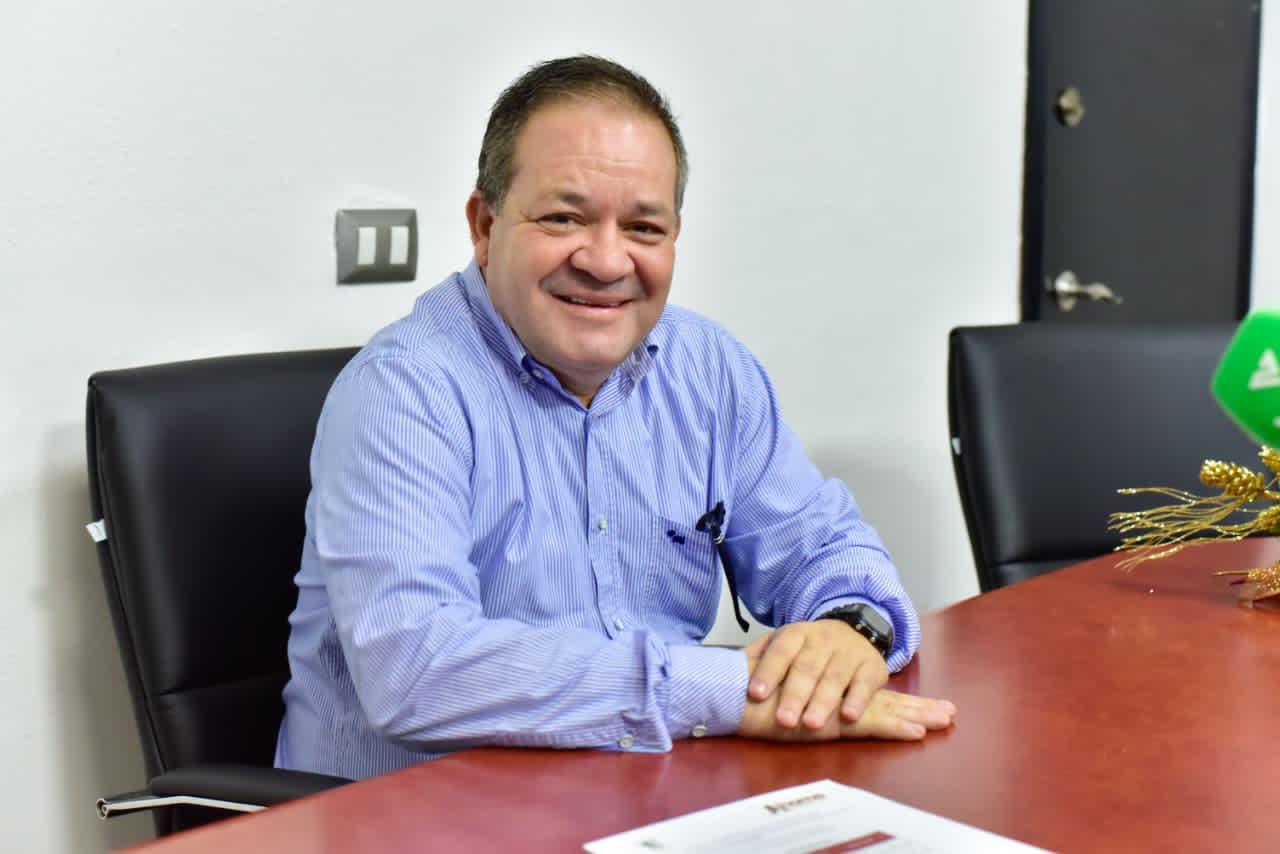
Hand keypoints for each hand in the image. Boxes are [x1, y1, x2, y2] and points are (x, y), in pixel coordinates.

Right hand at [737, 686, 955, 741]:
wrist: (730, 690)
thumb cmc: (748, 693)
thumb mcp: (776, 694)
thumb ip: (793, 692)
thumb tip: (800, 702)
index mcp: (824, 686)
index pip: (866, 694)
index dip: (897, 702)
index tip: (923, 708)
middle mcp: (833, 689)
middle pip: (882, 698)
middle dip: (916, 706)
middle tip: (949, 713)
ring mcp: (834, 701)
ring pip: (882, 708)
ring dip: (915, 714)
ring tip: (944, 720)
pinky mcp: (829, 717)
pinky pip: (868, 722)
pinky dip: (893, 726)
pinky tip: (917, 731)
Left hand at [743, 619, 887, 729]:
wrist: (852, 631)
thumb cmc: (808, 649)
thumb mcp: (782, 644)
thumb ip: (759, 657)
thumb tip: (731, 670)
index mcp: (796, 634)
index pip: (780, 651)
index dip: (768, 672)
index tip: (756, 694)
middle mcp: (823, 640)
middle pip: (807, 667)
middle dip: (794, 695)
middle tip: (783, 720)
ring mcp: (849, 652)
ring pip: (835, 676)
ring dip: (823, 701)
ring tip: (811, 724)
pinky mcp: (873, 667)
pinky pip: (866, 684)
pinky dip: (858, 700)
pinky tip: (848, 717)